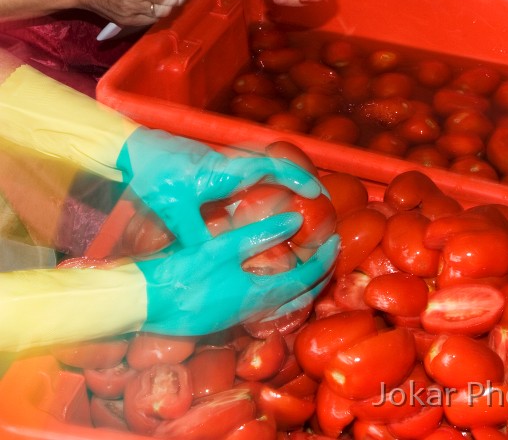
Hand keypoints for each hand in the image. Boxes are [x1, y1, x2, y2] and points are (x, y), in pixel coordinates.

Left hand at [116, 128, 324, 246]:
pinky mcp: (215, 165)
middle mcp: (230, 163)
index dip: (296, 178)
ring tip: (301, 197)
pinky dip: (266, 179)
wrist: (134, 149)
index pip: (271, 167)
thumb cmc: (154, 176)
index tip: (317, 191)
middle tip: (320, 196)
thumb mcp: (173, 210)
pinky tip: (267, 197)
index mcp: (225, 171)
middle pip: (274, 163)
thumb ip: (195, 235)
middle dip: (299, 177)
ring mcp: (223, 161)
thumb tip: (214, 260)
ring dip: (284, 177)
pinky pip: (249, 169)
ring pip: (263, 165)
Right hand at [136, 213, 339, 335]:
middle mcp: (253, 310)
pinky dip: (278, 290)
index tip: (336, 241)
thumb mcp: (219, 250)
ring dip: (300, 284)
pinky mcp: (223, 316)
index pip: (306, 278)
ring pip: (282, 302)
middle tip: (329, 253)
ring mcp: (238, 316)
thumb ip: (258, 235)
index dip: (323, 259)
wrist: (142, 305)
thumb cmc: (180, 276)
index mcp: (258, 295)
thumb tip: (296, 221)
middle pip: (299, 295)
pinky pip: (264, 305)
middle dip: (318, 275)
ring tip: (308, 264)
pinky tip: (270, 278)